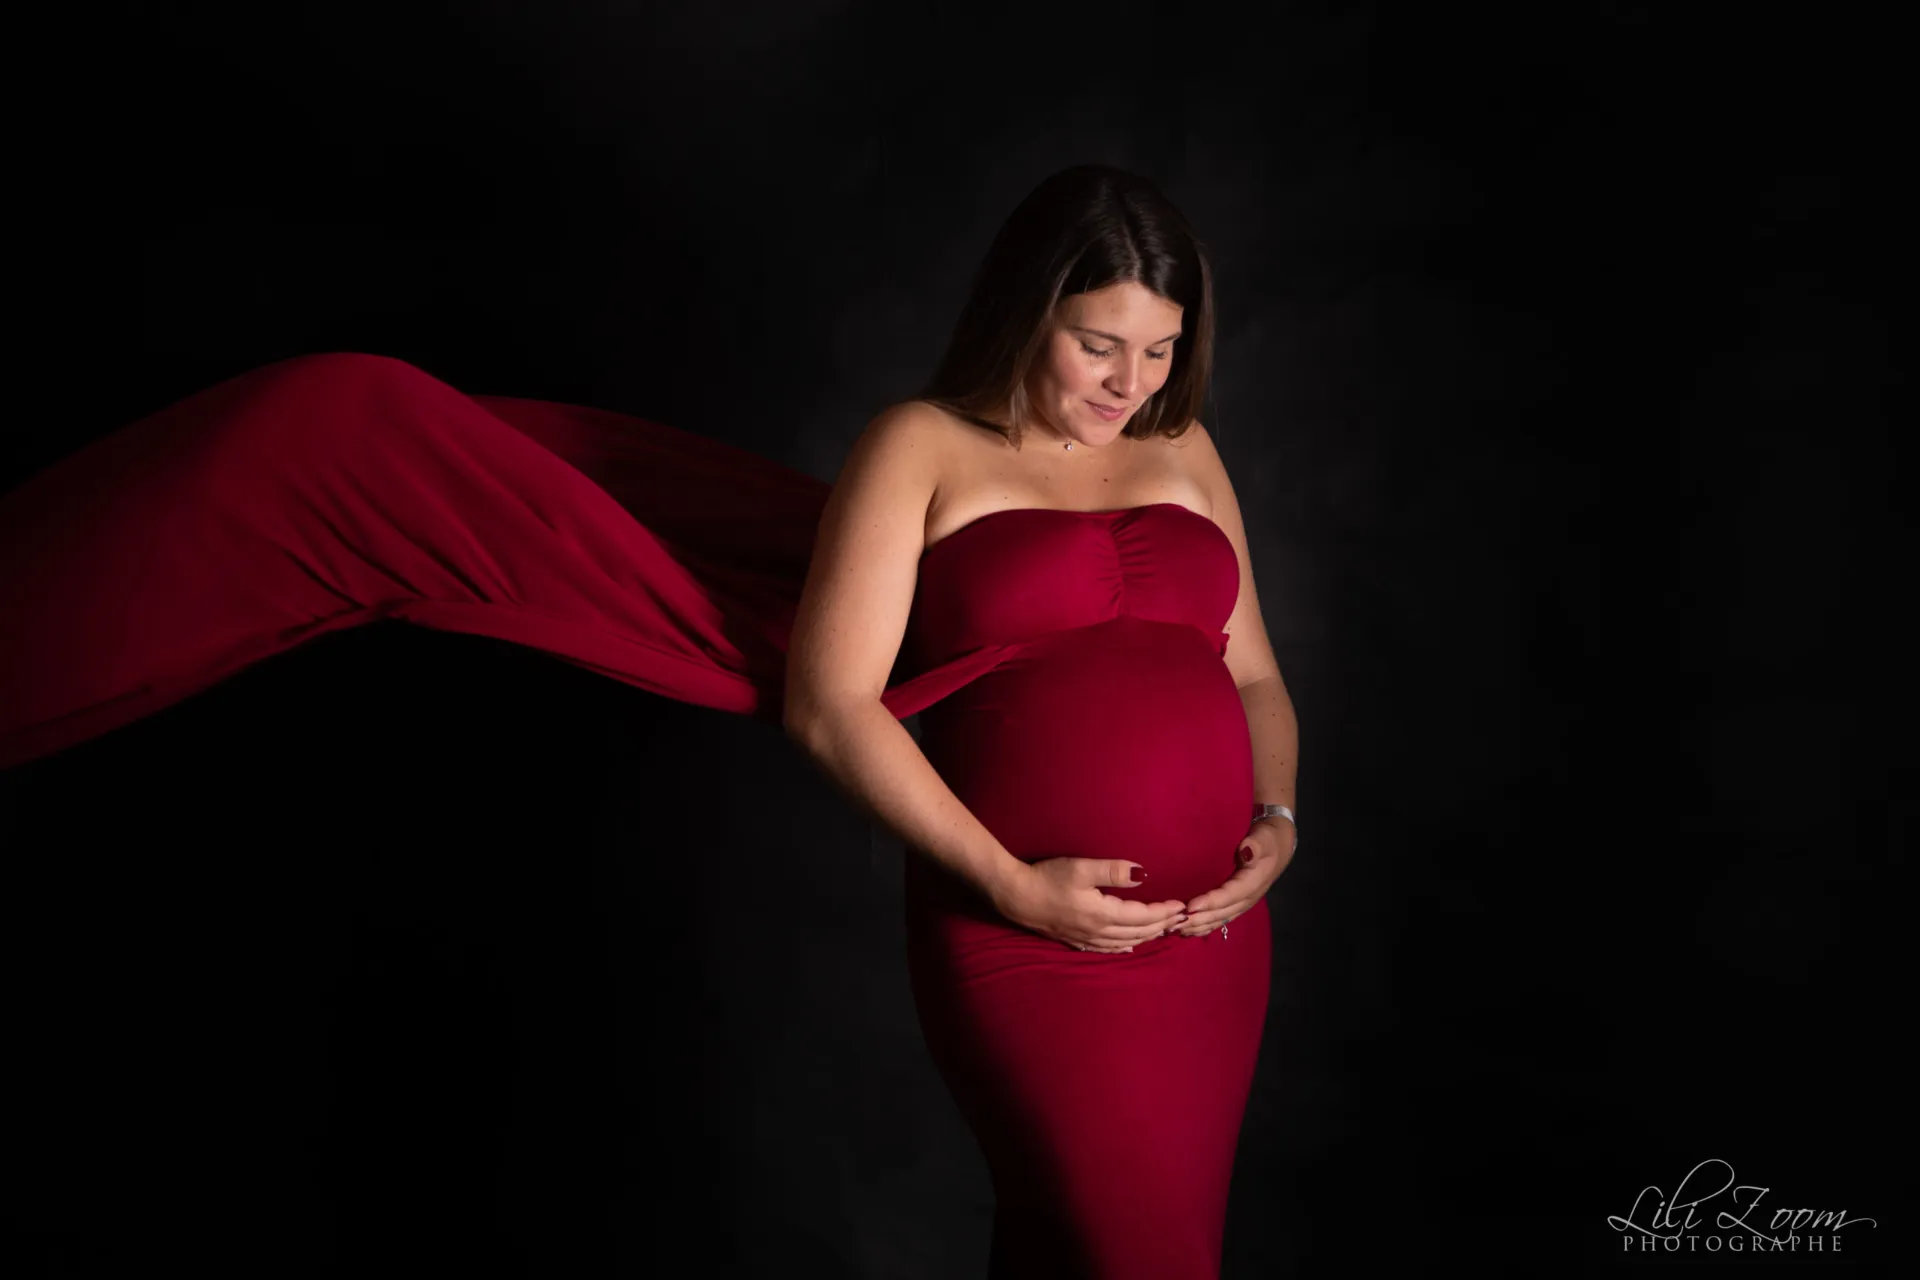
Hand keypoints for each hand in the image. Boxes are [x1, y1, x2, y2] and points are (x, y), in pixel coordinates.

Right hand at [994, 858, 1189, 953]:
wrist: (1014, 895)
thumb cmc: (1046, 877)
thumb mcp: (1081, 868)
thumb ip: (1114, 871)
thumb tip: (1144, 874)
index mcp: (1103, 913)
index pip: (1143, 916)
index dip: (1164, 911)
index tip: (1181, 905)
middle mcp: (1097, 931)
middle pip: (1138, 932)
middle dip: (1162, 925)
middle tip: (1181, 919)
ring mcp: (1085, 938)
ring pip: (1125, 942)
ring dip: (1147, 937)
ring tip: (1164, 930)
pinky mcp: (1074, 939)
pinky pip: (1106, 949)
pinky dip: (1123, 948)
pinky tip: (1129, 948)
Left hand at [1177, 819, 1294, 936]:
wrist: (1278, 846)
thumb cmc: (1268, 839)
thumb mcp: (1264, 838)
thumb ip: (1256, 845)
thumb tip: (1246, 851)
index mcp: (1253, 882)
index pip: (1230, 895)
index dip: (1210, 902)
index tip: (1190, 906)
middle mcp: (1248, 898)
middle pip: (1222, 912)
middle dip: (1199, 919)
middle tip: (1175, 922)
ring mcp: (1242, 903)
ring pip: (1220, 919)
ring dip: (1199, 926)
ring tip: (1177, 929)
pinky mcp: (1237, 904)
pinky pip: (1220, 919)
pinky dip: (1204, 927)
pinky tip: (1188, 932)